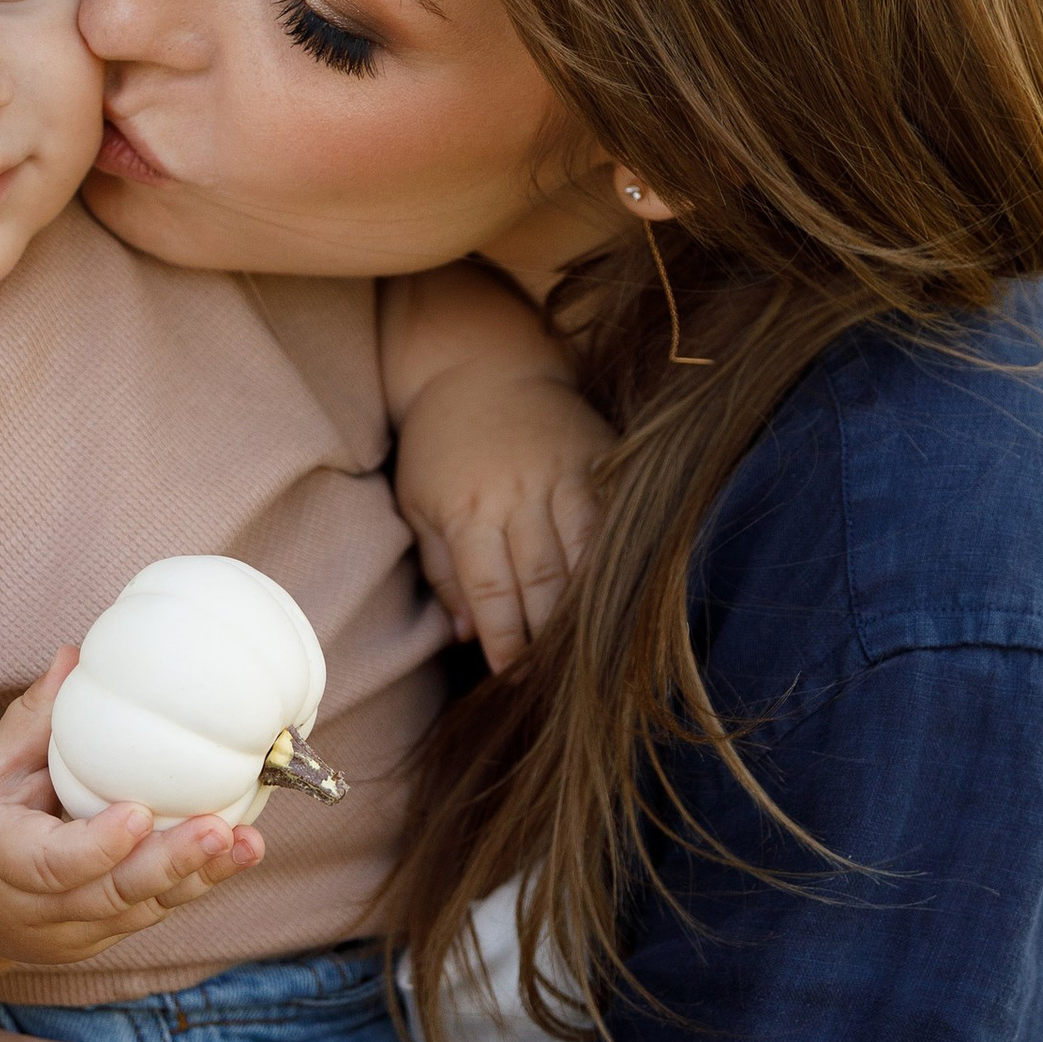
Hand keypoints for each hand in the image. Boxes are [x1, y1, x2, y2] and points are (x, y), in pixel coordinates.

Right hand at [0, 649, 264, 973]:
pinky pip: (145, 913)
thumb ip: (32, 721)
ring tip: (248, 845)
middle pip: (108, 897)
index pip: (51, 865)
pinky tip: (234, 855)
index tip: (139, 813)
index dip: (98, 846)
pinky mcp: (92, 939)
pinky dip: (189, 886)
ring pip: (136, 912)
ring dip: (196, 880)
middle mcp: (33, 911)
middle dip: (168, 865)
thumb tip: (77, 656)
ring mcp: (66, 935)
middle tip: (219, 830)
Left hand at [395, 365, 609, 675]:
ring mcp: (561, 473)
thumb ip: (441, 569)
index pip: (491, 590)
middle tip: (557, 676)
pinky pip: (614, 515)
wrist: (479, 364)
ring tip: (592, 645)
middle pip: (541, 579)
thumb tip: (465, 634)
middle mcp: (517, 494)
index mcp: (467, 509)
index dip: (506, 639)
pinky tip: (624, 590)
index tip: (513, 677)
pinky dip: (619, 555)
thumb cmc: (439, 444)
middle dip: (549, 634)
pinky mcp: (597, 456)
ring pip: (584, 552)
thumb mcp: (419, 503)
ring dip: (588, 604)